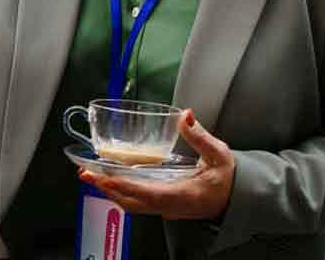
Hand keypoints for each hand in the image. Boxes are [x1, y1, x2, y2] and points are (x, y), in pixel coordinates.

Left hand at [79, 110, 235, 221]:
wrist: (237, 199)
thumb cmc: (228, 179)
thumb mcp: (219, 155)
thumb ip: (200, 136)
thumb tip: (185, 116)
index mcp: (183, 195)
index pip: (148, 194)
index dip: (124, 185)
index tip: (104, 176)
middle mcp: (171, 206)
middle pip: (133, 202)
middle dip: (107, 188)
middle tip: (86, 173)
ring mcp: (167, 209)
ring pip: (133, 205)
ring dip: (111, 191)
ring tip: (91, 175)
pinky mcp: (164, 206)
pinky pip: (138, 203)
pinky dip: (121, 192)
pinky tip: (111, 180)